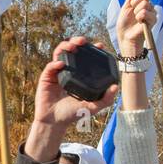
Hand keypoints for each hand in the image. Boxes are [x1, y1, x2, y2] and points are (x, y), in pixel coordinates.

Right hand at [24, 36, 118, 161]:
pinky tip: (61, 64)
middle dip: (77, 41)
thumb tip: (116, 87)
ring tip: (72, 47)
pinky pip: (50, 66)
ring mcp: (57, 73)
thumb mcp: (92, 107)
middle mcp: (68, 70)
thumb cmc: (73, 115)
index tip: (99, 45)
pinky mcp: (46, 78)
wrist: (55, 122)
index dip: (92, 49)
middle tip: (83, 41)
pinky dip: (55, 63)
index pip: (86, 57)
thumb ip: (105, 99)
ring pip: (59, 53)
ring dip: (65, 46)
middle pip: (72, 49)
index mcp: (79, 74)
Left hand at [116, 0, 155, 58]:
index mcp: (141, 0)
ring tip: (135, 19)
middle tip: (132, 11)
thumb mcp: (125, 8)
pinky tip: (139, 22)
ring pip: (144, 3)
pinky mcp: (153, 20)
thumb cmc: (125, 24)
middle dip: (134, 2)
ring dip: (136, 11)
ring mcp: (152, 12)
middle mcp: (148, 4)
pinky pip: (145, 12)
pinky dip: (139, 17)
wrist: (126, 37)